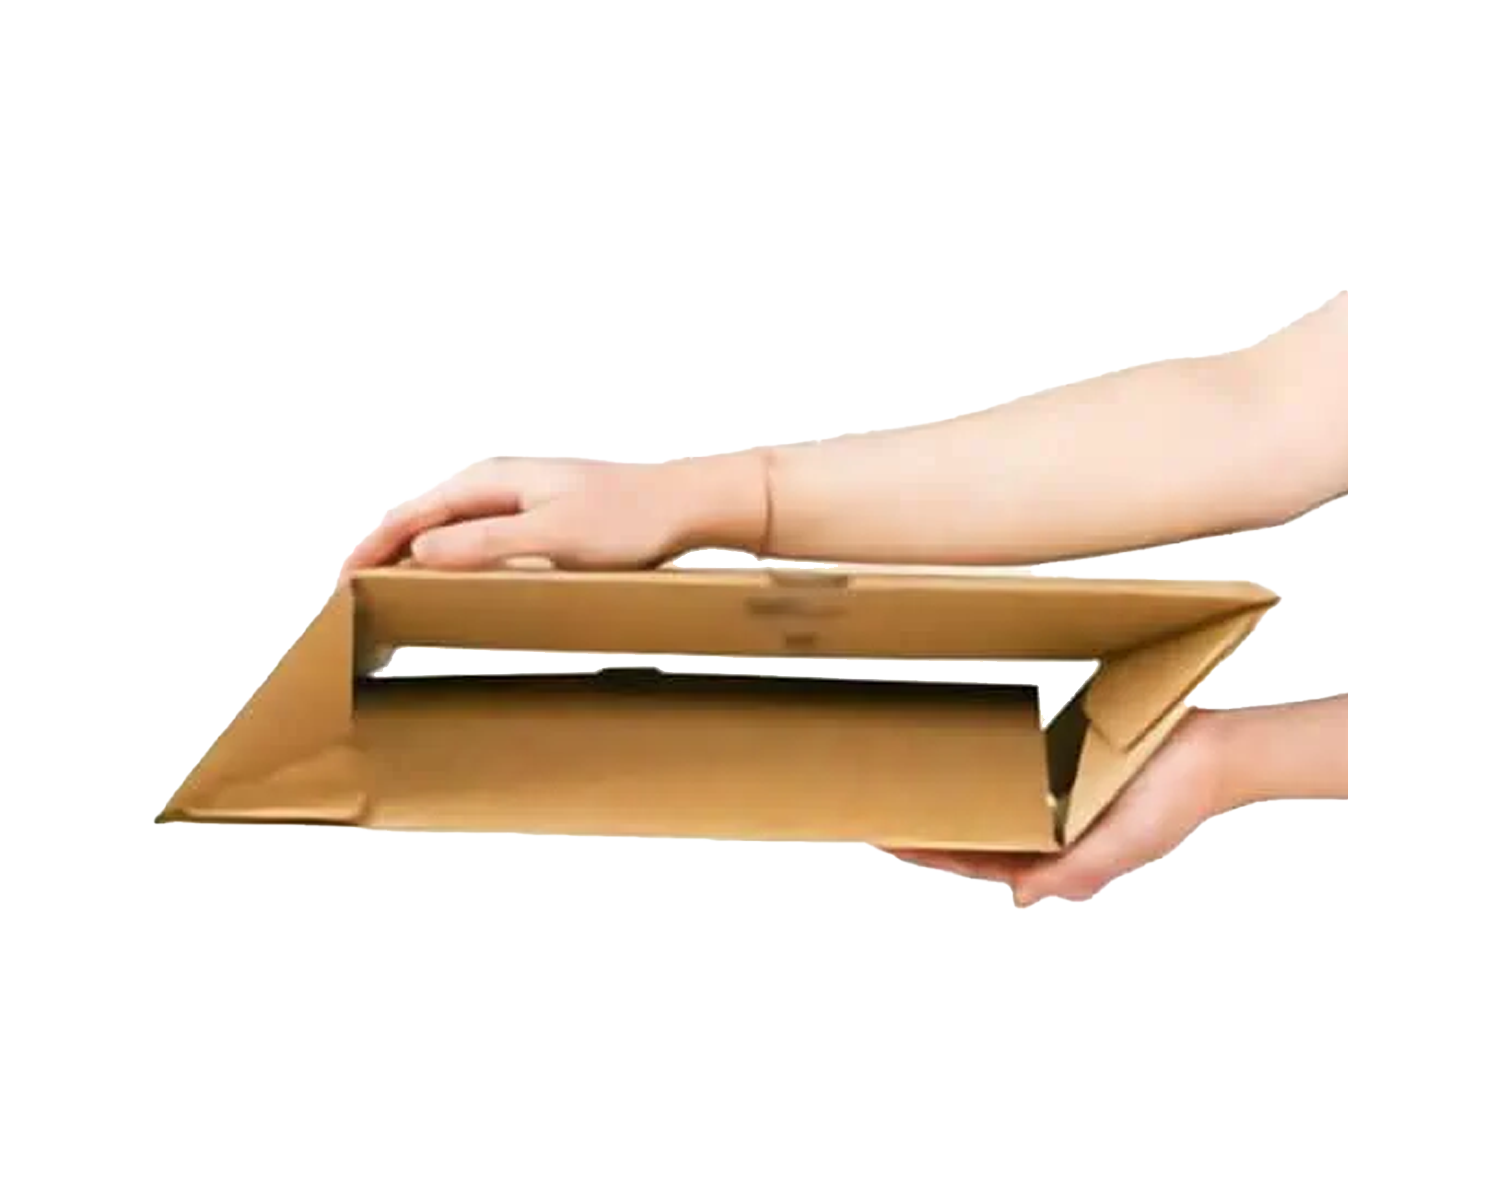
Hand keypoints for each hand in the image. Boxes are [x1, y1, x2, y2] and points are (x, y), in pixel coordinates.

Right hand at [338, 453, 767, 576]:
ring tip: (372, 598)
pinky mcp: (526, 515)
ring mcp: (507, 497)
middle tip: (339, 604)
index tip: (333, 590)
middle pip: (411, 520)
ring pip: (435, 530)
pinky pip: (463, 538)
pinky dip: (437, 561)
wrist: (683, 503)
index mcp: (486, 480)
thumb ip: (485, 545)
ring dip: (400, 560)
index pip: (404, 516)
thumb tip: (417, 554)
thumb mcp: (553, 538)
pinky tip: (434, 586)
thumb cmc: (628, 520)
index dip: (362, 552)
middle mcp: (489, 481)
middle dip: (370, 556)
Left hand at [887, 710, 1232, 905]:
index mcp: (1059, 861)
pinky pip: (1012, 773)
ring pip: (988, 808)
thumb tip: (1019, 898)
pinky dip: (981, 771)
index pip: (976, 862)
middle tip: (870, 809)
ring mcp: (1057, 804)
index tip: (881, 839)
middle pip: (974, 838)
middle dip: (924, 831)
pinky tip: (951, 757)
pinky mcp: (1064, 768)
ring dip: (948, 801)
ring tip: (899, 786)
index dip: (926, 854)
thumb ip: (1075, 872)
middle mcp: (1051, 837)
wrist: (1217, 750)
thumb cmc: (1176, 800)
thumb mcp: (1126, 844)